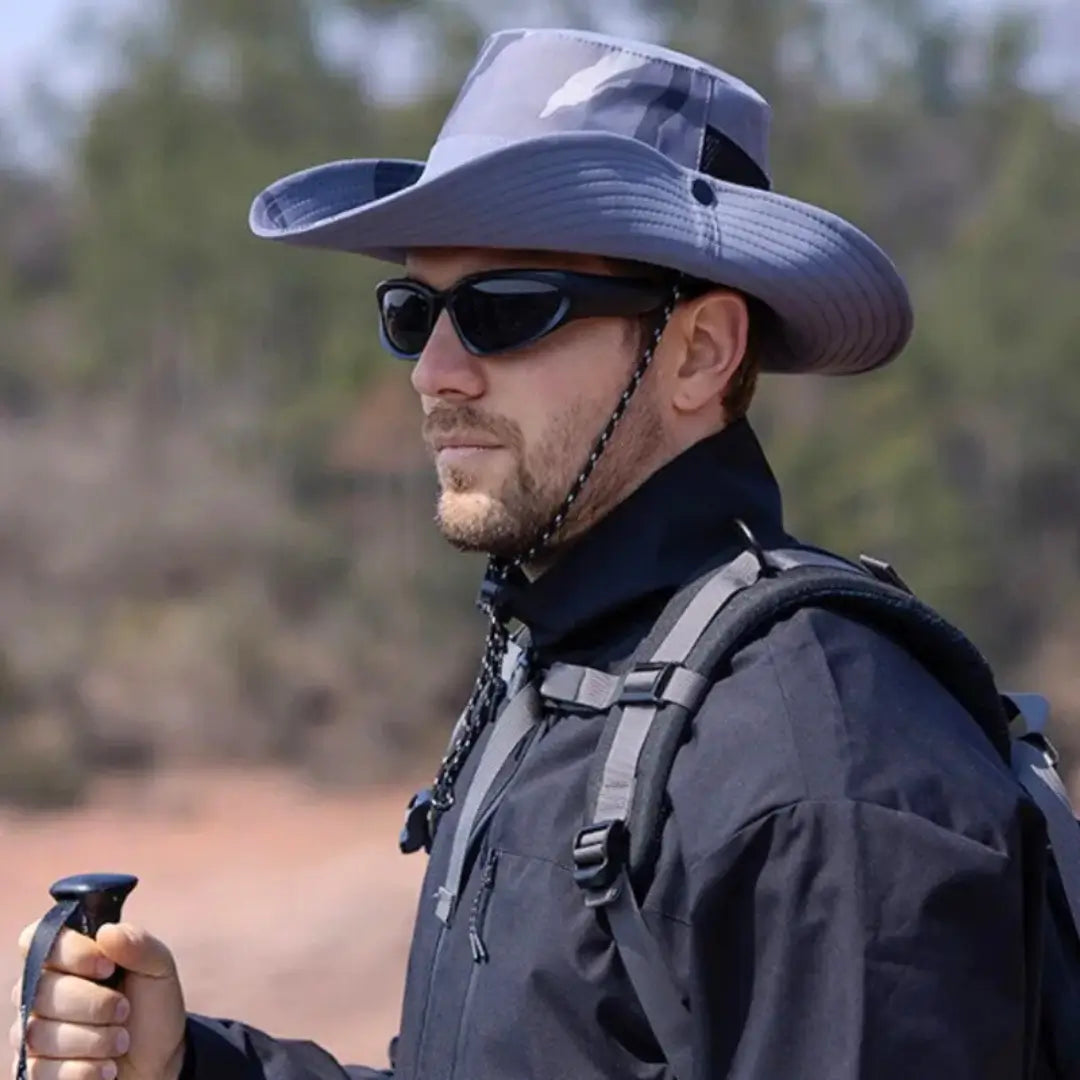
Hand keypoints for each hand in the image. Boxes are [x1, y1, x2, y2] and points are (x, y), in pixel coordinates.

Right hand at [10, 920, 186, 1079]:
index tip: (107, 967)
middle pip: (41, 990)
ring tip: (122, 1040)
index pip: (38, 939)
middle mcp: (42, 991)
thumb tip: (107, 932)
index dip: (70, 952)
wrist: (160, 1059)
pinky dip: (82, 1070)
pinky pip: (40, 1071)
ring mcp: (33, 1032)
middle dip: (92, 1004)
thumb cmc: (152, 1005)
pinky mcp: (34, 1070)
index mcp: (67, 957)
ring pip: (39, 1033)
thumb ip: (138, 944)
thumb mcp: (159, 968)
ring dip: (92, 1039)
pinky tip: (107, 1067)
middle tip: (125, 1011)